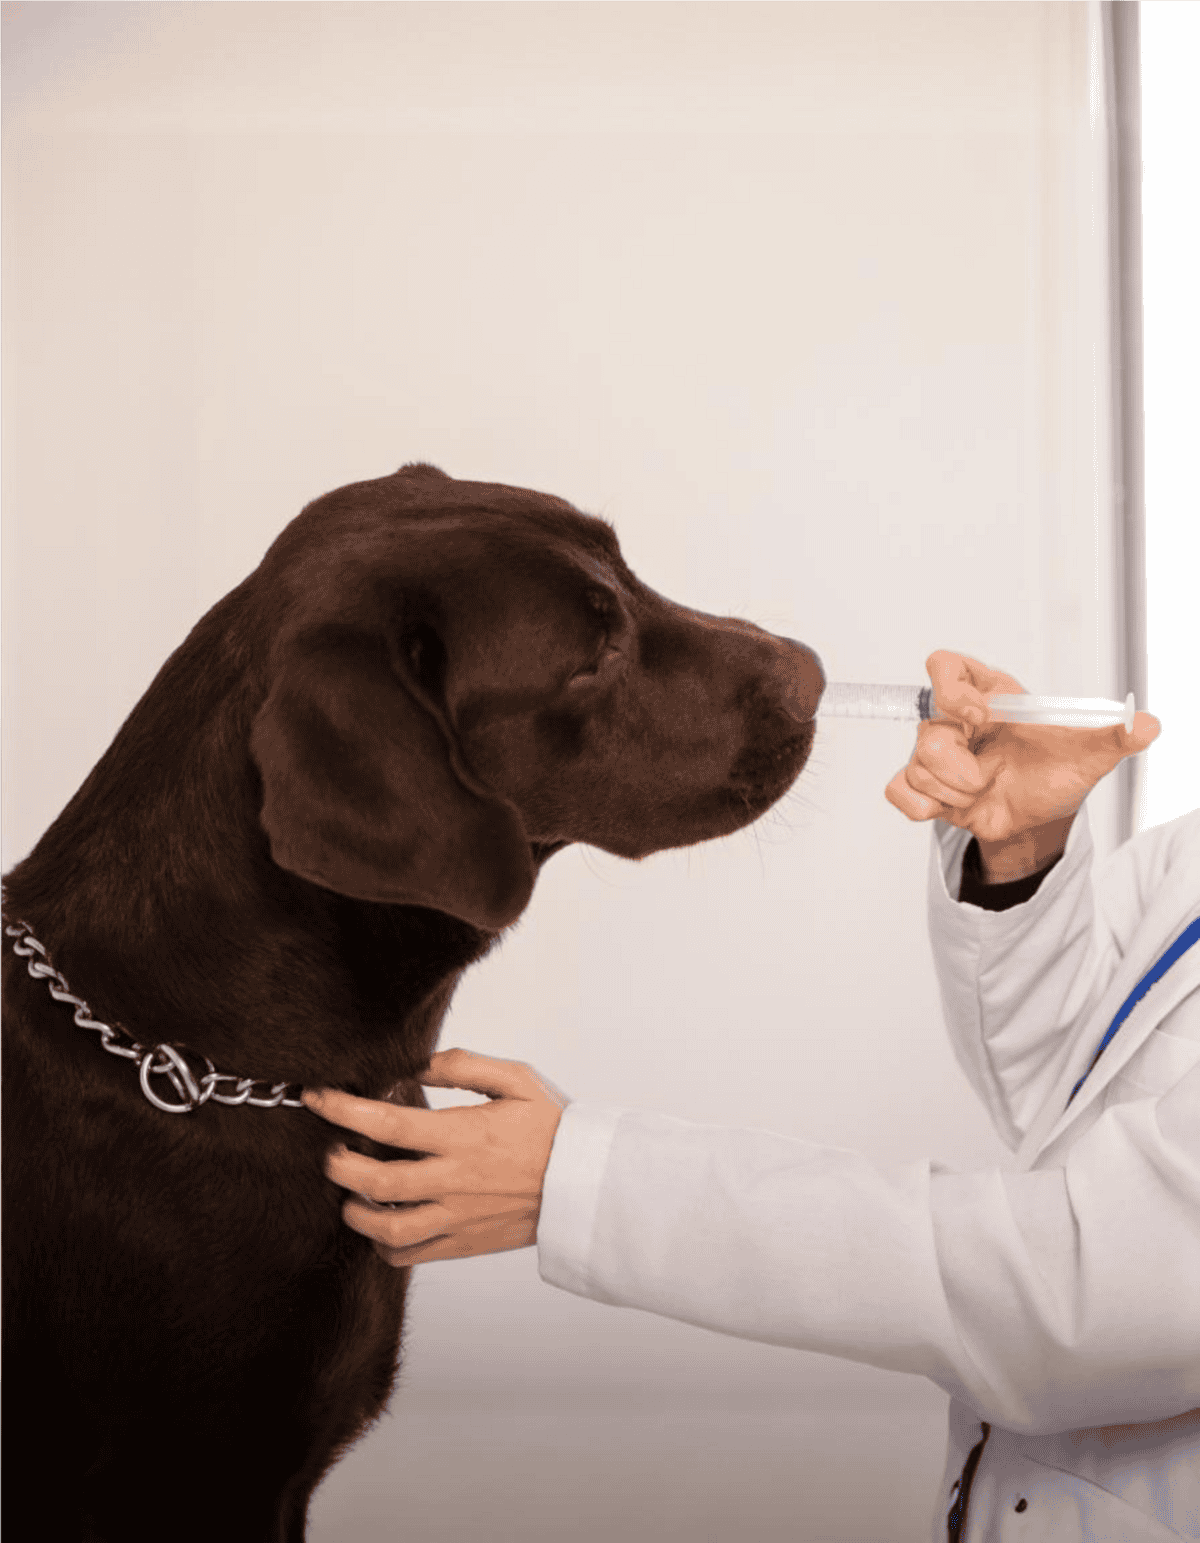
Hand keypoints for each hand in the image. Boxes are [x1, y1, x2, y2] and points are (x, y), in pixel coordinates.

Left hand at [302, 1049, 568, 1266]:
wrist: (586, 1184)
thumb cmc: (552, 1127)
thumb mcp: (516, 1079)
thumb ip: (463, 1065)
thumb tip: (416, 1063)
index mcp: (463, 1135)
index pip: (387, 1122)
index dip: (342, 1109)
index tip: (316, 1098)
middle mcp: (454, 1180)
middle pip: (374, 1179)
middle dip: (338, 1164)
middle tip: (331, 1150)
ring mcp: (456, 1217)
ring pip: (384, 1227)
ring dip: (353, 1210)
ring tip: (349, 1191)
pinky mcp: (461, 1244)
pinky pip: (407, 1256)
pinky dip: (381, 1244)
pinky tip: (379, 1223)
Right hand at [885, 651, 1160, 880]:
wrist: (1042, 815)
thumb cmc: (1056, 770)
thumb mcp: (1090, 752)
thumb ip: (1116, 736)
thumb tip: (1147, 725)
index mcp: (988, 696)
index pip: (944, 666)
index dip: (952, 687)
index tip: (980, 715)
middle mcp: (955, 721)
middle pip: (926, 728)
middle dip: (957, 765)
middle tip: (985, 777)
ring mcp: (937, 755)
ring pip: (917, 765)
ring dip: (953, 791)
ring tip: (982, 792)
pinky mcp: (926, 787)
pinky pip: (900, 791)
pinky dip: (924, 806)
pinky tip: (954, 808)